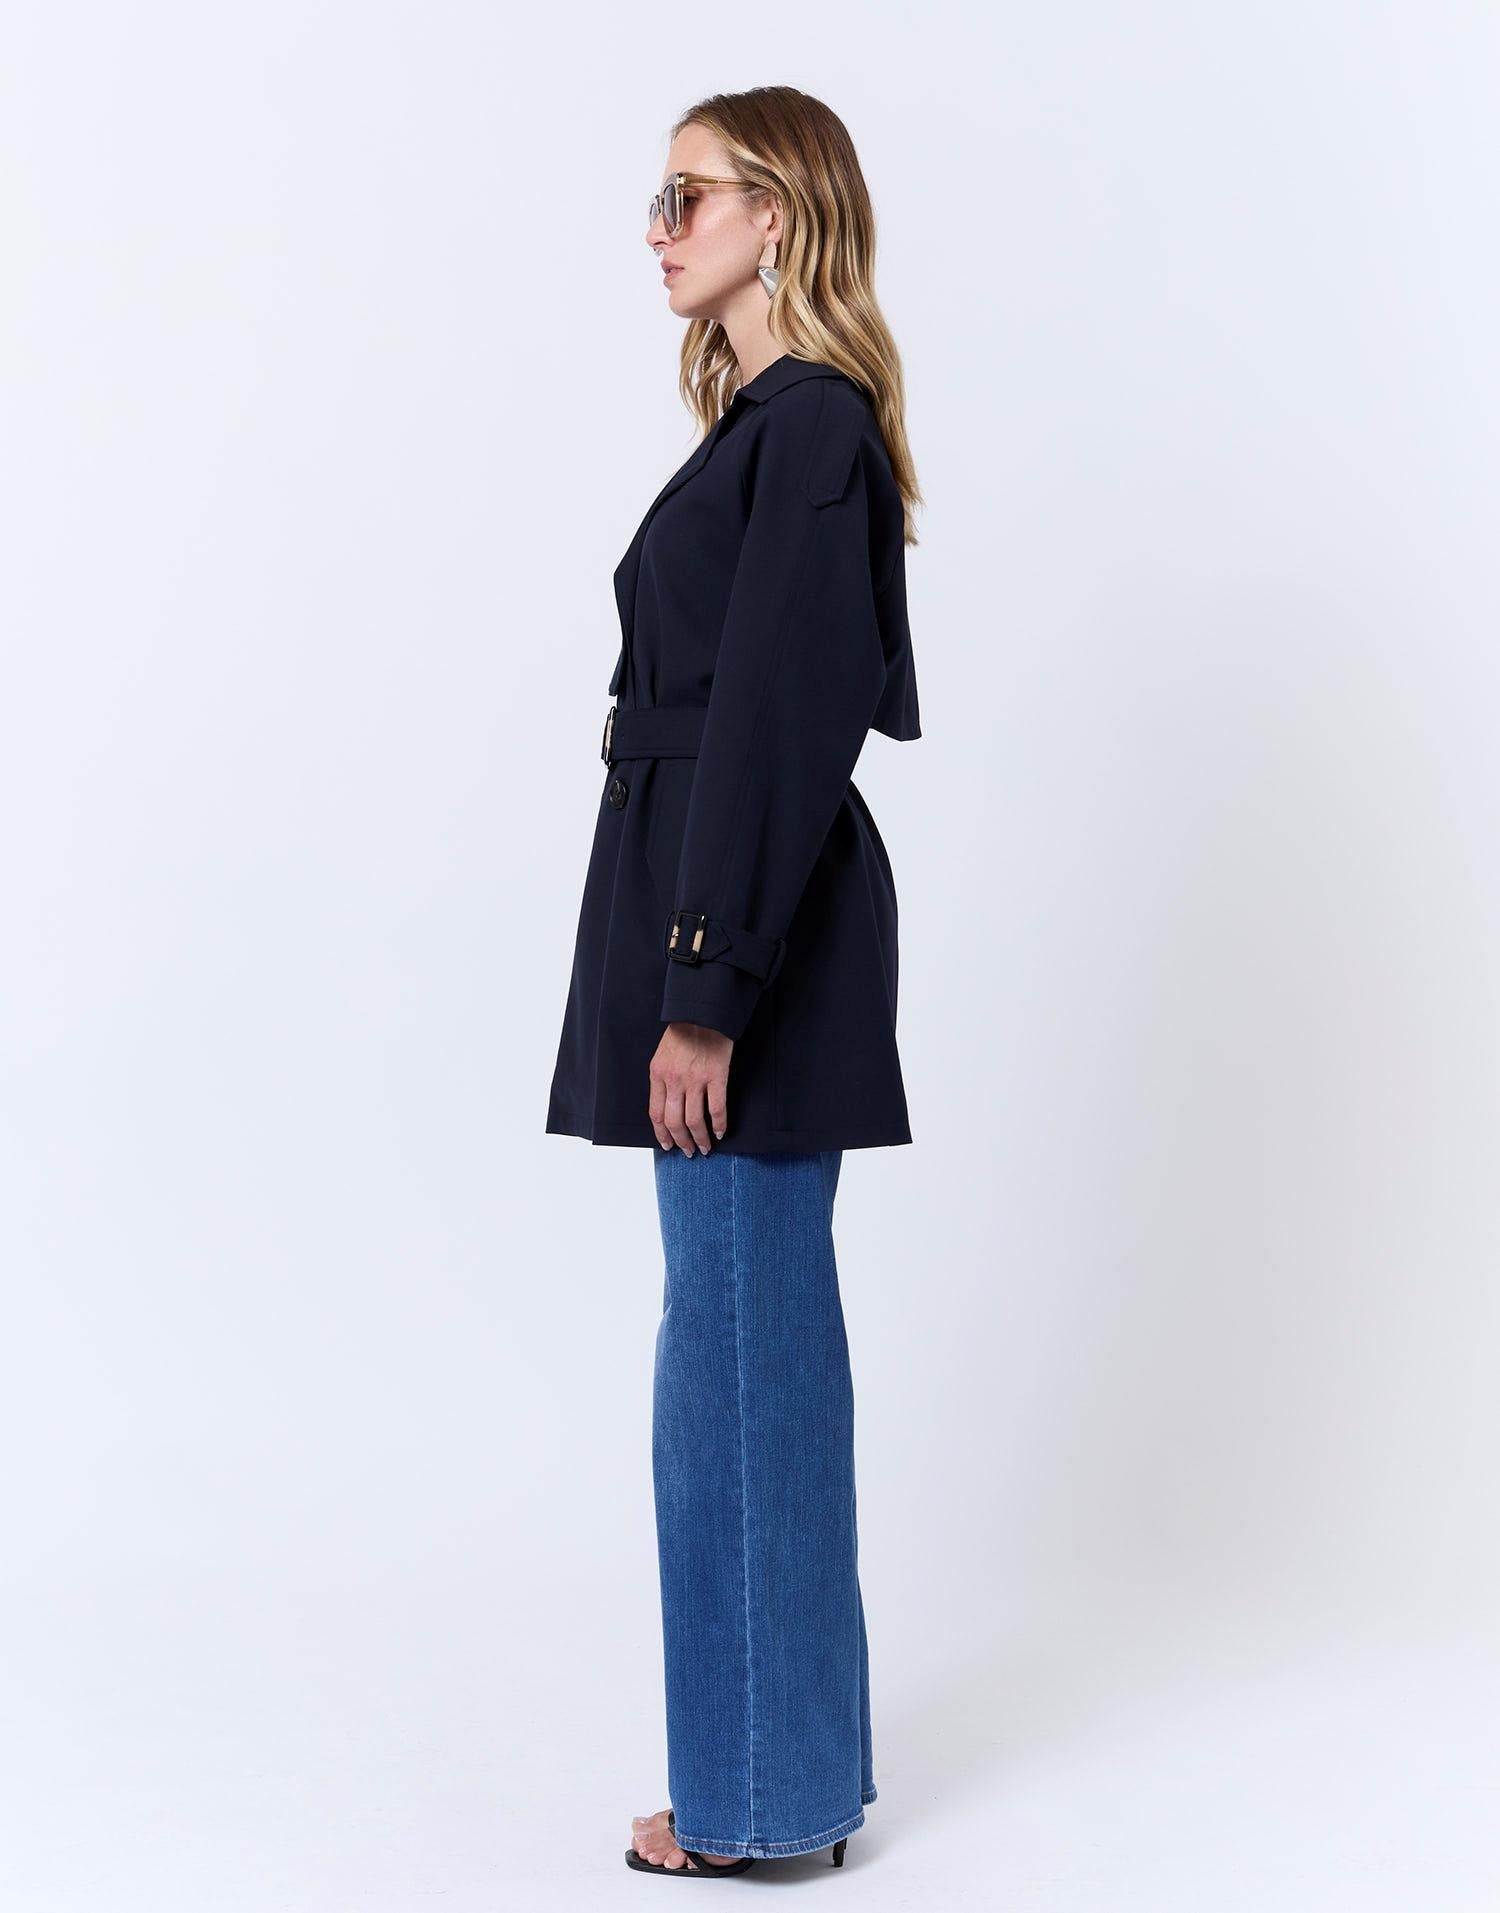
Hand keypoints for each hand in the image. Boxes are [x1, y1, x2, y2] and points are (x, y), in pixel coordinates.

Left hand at [649, 1021, 732, 1154]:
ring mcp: (696, 1079)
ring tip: (705, 1147)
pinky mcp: (716, 1076)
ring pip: (694, 1120)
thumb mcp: (662, 1055)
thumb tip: (668, 1105)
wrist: (702, 1012)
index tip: (667, 1145)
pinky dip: (719, 1124)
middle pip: (674, 1121)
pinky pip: (717, 1108)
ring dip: (700, 1138)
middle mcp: (674, 1080)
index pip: (656, 1114)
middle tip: (689, 1151)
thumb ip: (663, 1079)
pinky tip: (721, 1132)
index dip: (662, 1134)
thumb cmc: (683, 1031)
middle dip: (681, 1141)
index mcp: (658, 1074)